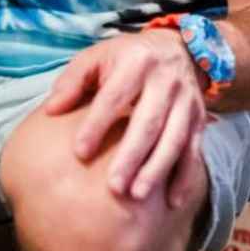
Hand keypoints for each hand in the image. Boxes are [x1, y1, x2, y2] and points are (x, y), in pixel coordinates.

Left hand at [43, 31, 210, 206]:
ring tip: (137, 196)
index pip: (114, 98)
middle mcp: (165, 82)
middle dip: (131, 157)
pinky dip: (185, 177)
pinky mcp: (199, 119)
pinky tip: (172, 201)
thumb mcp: (95, 57)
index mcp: (135, 63)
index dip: (97, 125)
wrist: (176, 49)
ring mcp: (186, 102)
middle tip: (113, 186)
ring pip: (174, 140)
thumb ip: (72, 82)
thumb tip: (50, 111)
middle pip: (148, 124)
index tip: (79, 153)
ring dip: (156, 170)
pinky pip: (194, 151)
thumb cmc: (124, 57)